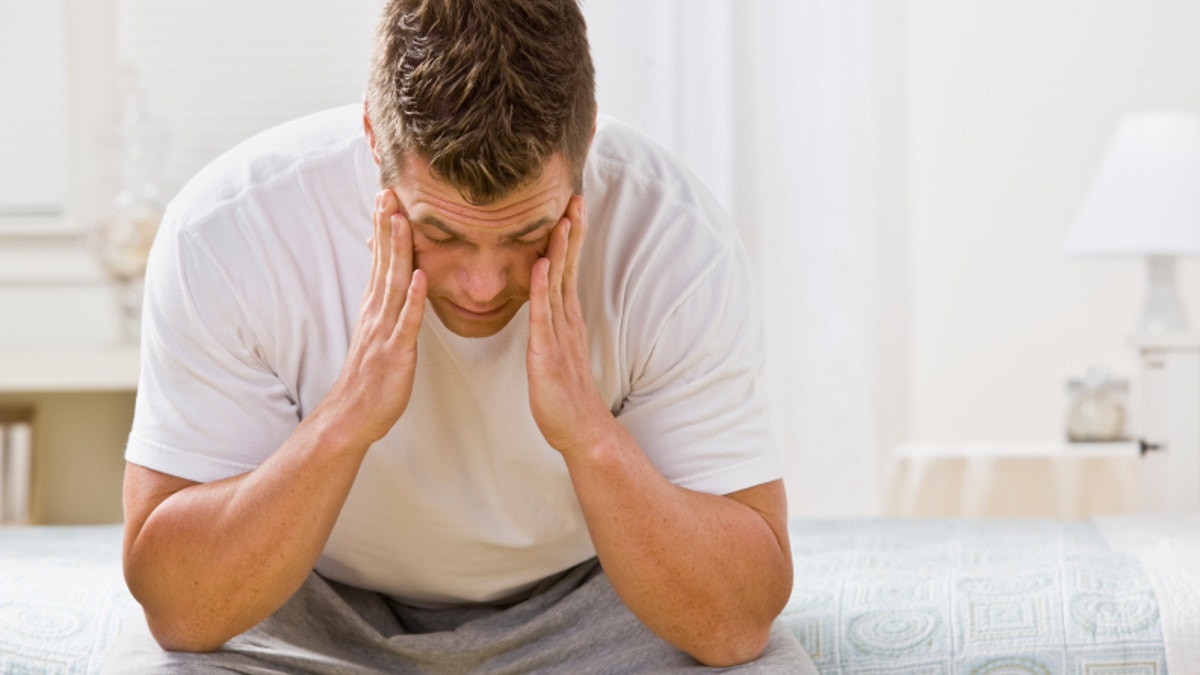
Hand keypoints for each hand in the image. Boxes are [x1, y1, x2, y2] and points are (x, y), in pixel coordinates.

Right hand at [324, 189, 425, 442]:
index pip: (380, 258)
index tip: (388, 194)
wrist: (352, 415)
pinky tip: (419, 276)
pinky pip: (406, 322)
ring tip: (402, 219)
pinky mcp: (395, 352)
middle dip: (386, 226)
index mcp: (376, 306)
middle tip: (389, 189)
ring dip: (397, 251)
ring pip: (393, 283)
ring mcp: (385, 330)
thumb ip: (388, 306)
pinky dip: (413, 299)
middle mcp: (377, 312)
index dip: (383, 227)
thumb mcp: (380, 333)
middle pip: (384, 261)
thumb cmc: (371, 376)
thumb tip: (398, 281)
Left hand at [527, 196, 609, 454]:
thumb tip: (546, 306)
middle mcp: (566, 320)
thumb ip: (551, 326)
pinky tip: (542, 264)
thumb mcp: (555, 351)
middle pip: (569, 266)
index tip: (570, 205)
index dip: (569, 236)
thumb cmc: (564, 395)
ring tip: (563, 216)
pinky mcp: (548, 354)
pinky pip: (544, 316)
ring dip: (561, 249)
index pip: (567, 268)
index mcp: (565, 318)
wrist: (580, 431)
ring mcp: (559, 336)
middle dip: (572, 231)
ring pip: (560, 284)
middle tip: (575, 196)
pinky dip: (543, 288)